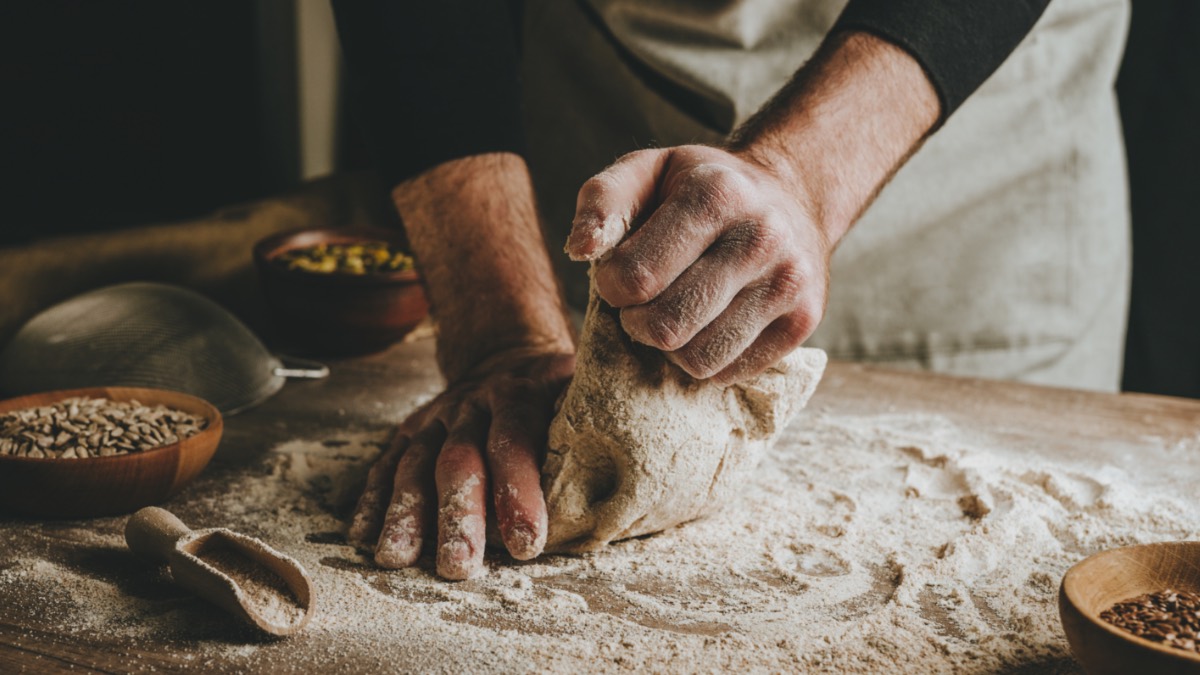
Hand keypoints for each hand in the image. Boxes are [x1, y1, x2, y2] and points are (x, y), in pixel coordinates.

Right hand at [349, 153, 574, 578]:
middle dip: (459, 514)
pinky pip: (385, 463)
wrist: (509, 354)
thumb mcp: (589, 392)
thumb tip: (645, 481)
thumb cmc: (563, 393)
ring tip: (397, 558)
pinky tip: (362, 534)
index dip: (520, 492)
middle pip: (460, 458)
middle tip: (460, 565)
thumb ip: (603, 430)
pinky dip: (371, 499)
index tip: (527, 542)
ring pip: (416, 463)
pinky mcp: (411, 430)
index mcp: (526, 396)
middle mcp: (476, 403)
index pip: (518, 442)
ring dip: (406, 512)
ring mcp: (439, 416)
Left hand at [567, 144, 832, 384]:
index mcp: (716, 194)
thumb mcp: (646, 170)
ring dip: (670, 347)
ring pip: (698, 359)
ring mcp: (789, 282)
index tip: (619, 275)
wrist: (791, 196)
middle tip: (642, 302)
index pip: (636, 277)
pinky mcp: (804, 320)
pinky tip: (709, 324)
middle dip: (636, 322)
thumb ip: (603, 201)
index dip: (610, 286)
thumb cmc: (700, 189)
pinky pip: (730, 372)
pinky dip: (706, 359)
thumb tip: (580, 250)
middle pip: (666, 327)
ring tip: (676, 311)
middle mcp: (761, 237)